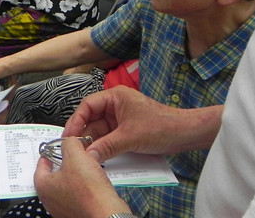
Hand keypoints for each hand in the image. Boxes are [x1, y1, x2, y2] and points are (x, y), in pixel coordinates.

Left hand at [34, 137, 130, 217]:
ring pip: (68, 185)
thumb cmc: (89, 193)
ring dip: (77, 175)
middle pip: (55, 175)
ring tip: (87, 168)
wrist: (106, 213)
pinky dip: (85, 188)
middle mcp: (51, 200)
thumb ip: (69, 143)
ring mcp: (64, 209)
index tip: (53, 149)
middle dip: (65, 164)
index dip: (49, 153)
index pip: (41, 164)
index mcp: (43, 186)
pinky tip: (94, 183)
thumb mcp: (76, 155)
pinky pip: (79, 196)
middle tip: (74, 155)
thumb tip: (69, 141)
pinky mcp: (78, 212)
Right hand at [63, 86, 196, 161]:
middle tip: (73, 149)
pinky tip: (99, 157)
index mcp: (115, 97)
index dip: (76, 120)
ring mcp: (121, 118)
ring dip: (94, 143)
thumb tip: (87, 157)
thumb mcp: (129, 137)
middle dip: (84, 134)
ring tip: (85, 156)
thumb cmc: (161, 126)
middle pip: (92, 119)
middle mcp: (116, 105)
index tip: (69, 136)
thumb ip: (106, 146)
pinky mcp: (127, 130)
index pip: (87, 105)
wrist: (185, 134)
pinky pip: (110, 138)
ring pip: (100, 130)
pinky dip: (105, 147)